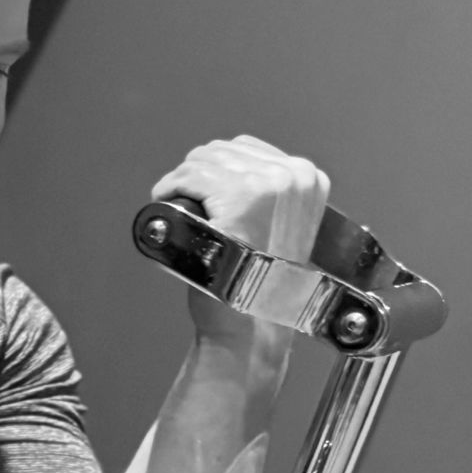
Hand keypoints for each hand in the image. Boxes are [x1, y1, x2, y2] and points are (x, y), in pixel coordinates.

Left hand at [151, 134, 328, 342]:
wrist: (256, 323)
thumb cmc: (262, 284)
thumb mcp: (282, 227)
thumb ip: (267, 198)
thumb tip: (229, 175)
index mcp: (308, 178)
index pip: (248, 149)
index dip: (215, 166)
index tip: (198, 184)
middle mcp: (292, 175)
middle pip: (224, 151)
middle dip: (196, 171)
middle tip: (179, 194)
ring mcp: (266, 185)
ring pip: (204, 161)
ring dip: (181, 178)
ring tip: (172, 199)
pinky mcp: (239, 199)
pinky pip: (191, 177)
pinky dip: (171, 185)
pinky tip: (164, 199)